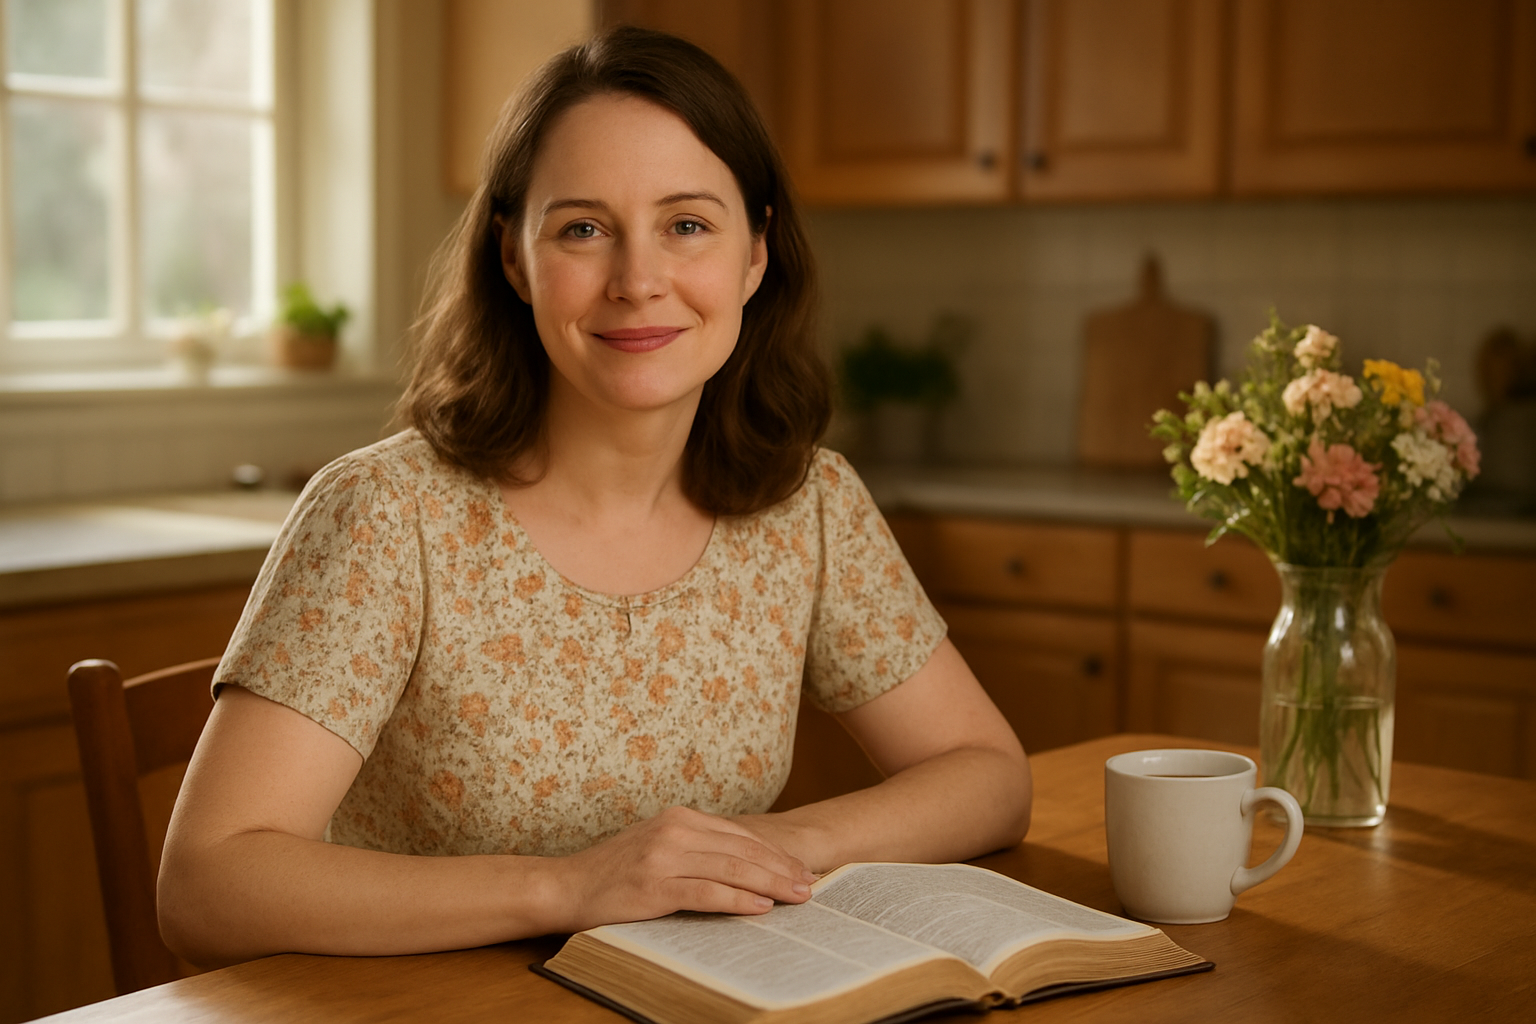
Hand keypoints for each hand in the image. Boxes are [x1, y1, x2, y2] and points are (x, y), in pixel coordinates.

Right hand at [548, 806, 815, 932]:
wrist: (565, 887)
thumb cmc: (613, 873)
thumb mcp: (658, 847)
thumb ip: (695, 848)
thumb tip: (743, 866)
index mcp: (679, 818)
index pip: (741, 835)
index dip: (775, 853)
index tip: (801, 869)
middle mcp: (674, 830)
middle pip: (743, 849)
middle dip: (782, 868)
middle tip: (811, 885)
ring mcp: (663, 856)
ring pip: (732, 868)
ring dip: (771, 884)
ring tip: (797, 897)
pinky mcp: (654, 884)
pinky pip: (707, 892)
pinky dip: (738, 900)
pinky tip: (761, 908)